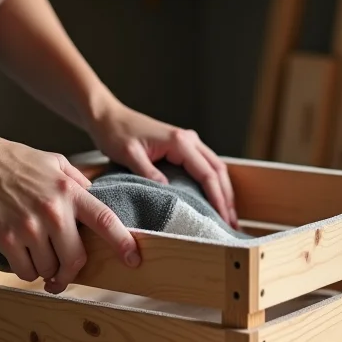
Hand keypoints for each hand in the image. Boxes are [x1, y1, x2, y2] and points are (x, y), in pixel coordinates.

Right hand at [0, 130, 139, 293]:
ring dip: (47, 272)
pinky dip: (27, 272)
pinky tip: (23, 260)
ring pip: (50, 269)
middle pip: (77, 258)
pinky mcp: (7, 239)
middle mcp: (54, 211)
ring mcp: (30, 227)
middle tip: (65, 276)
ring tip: (39, 260)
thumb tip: (92, 196)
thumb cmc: (11, 159)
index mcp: (69, 191)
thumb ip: (77, 181)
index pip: (106, 221)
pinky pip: (26, 271)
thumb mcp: (53, 161)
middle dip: (73, 272)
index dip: (123, 243)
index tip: (134, 259)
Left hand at [89, 101, 238, 229]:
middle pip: (218, 171)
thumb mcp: (129, 154)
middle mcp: (189, 139)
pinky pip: (205, 166)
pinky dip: (214, 183)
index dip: (218, 198)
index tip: (223, 219)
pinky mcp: (183, 147)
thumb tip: (168, 193)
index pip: (207, 174)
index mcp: (179, 142)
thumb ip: (148, 172)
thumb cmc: (116, 133)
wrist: (109, 117)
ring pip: (215, 168)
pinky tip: (214, 199)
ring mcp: (188, 142)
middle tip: (232, 224)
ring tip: (228, 217)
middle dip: (227, 198)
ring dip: (224, 191)